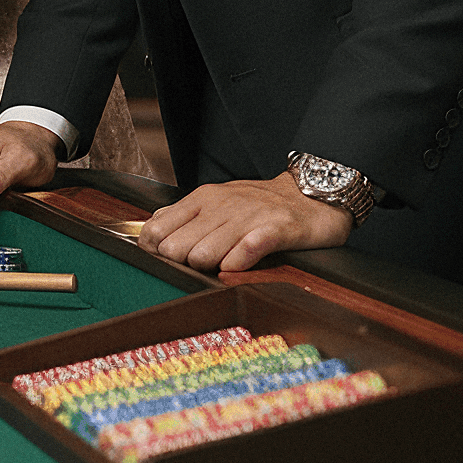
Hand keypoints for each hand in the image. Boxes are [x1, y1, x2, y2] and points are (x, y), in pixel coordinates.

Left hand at [138, 175, 353, 272]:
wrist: (312, 195)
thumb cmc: (260, 204)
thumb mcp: (215, 201)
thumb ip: (183, 215)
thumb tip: (150, 231)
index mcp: (202, 198)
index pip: (156, 230)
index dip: (155, 251)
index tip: (166, 259)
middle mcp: (221, 206)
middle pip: (176, 248)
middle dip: (182, 264)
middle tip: (200, 264)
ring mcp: (248, 217)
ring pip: (204, 254)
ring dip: (208, 268)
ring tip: (223, 264)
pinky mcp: (275, 230)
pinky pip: (245, 252)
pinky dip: (237, 264)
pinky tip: (239, 264)